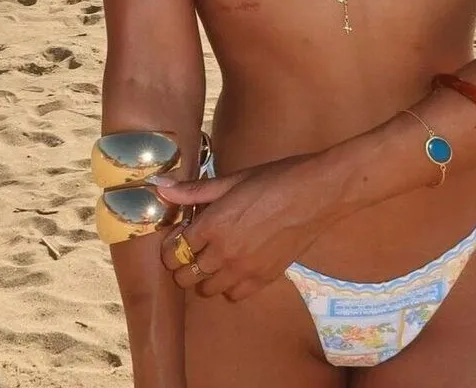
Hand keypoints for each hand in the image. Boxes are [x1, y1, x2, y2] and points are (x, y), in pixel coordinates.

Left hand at [150, 153, 338, 301]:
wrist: (315, 194)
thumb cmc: (275, 179)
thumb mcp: (232, 180)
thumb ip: (194, 190)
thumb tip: (161, 189)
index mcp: (212, 225)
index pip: (173, 251)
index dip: (172, 243)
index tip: (181, 232)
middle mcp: (223, 253)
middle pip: (185, 276)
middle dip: (183, 262)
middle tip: (195, 245)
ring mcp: (244, 270)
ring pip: (206, 290)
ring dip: (205, 276)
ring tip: (216, 255)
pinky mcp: (263, 279)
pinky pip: (233, 296)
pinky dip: (229, 286)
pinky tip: (236, 266)